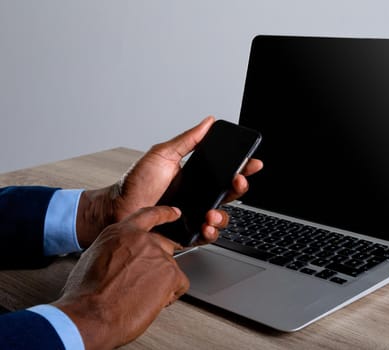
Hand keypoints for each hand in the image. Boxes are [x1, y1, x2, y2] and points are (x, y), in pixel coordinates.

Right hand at [53, 206, 188, 349]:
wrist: (90, 315)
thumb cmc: (85, 294)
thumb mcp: (92, 258)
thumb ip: (114, 249)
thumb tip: (120, 256)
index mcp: (121, 233)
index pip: (148, 216)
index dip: (164, 214)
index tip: (175, 213)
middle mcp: (142, 240)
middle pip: (163, 246)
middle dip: (157, 264)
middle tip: (144, 282)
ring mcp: (158, 255)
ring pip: (170, 268)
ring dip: (160, 282)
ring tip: (139, 296)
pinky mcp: (171, 274)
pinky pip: (181, 283)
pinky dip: (171, 295)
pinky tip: (153, 302)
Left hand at [76, 116, 262, 247]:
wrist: (117, 209)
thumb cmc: (136, 182)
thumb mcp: (162, 155)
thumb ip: (187, 140)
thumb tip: (208, 122)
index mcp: (196, 177)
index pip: (225, 172)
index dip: (242, 167)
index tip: (252, 162)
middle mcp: (199, 197)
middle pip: (230, 194)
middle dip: (240, 188)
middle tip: (237, 182)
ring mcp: (194, 216)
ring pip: (222, 218)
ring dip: (223, 215)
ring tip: (211, 212)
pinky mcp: (188, 234)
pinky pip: (208, 236)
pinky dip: (211, 233)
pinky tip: (205, 226)